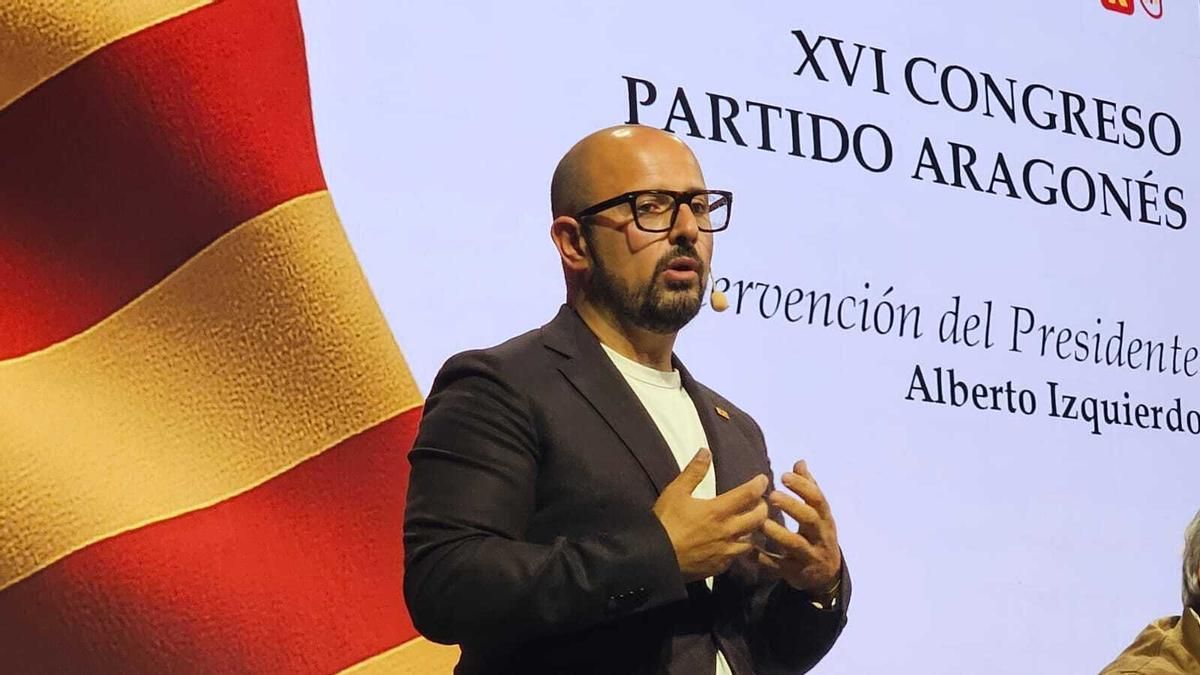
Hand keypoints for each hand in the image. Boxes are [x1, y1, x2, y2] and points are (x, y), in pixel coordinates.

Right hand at [653, 448, 769, 582]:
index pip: (749, 494)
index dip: (759, 485)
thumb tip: (706, 451)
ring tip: (749, 524)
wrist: (656, 557)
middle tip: (759, 502)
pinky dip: (740, 548)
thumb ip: (694, 472)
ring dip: (754, 530)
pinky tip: (734, 544)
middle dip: (763, 507)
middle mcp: (728, 531)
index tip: (763, 479)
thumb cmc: (666, 521)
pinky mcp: (720, 567)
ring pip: (751, 539)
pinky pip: (737, 557)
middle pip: (759, 518)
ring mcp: (726, 551)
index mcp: (718, 510)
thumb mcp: (676, 492)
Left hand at [756, 460, 841, 592]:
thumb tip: (799, 462)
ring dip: (778, 533)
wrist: (826, 575)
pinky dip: (765, 559)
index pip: (818, 500)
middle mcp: (820, 536)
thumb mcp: (818, 513)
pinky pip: (779, 566)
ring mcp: (809, 556)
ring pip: (795, 544)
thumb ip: (809, 488)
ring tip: (761, 522)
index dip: (803, 487)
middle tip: (772, 495)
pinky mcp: (795, 572)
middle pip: (810, 520)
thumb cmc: (817, 535)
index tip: (784, 475)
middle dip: (792, 507)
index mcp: (825, 519)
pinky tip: (750, 550)